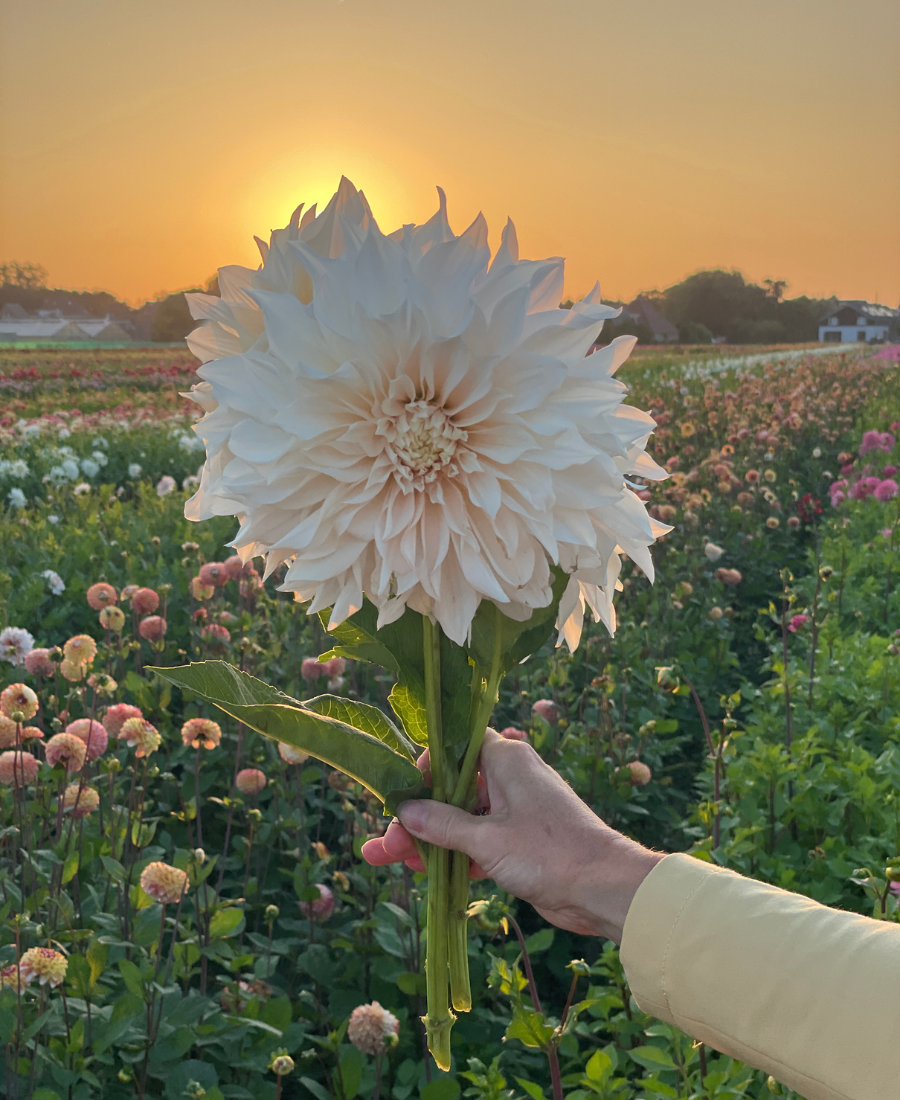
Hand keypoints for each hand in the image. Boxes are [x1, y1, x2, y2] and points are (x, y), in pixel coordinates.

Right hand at [361, 729, 663, 942]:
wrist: (603, 888)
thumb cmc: (548, 851)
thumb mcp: (486, 839)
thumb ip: (442, 824)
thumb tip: (405, 810)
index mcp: (506, 758)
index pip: (456, 746)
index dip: (426, 766)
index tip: (401, 791)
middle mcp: (510, 777)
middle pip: (452, 788)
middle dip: (416, 815)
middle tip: (383, 844)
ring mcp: (515, 810)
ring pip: (461, 817)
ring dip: (428, 838)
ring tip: (388, 860)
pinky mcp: (519, 841)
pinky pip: (477, 840)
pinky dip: (453, 853)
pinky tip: (422, 872)